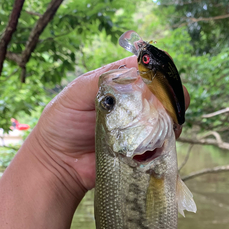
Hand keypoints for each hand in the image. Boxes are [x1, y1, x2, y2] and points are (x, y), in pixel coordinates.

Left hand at [28, 56, 189, 198]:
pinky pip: (162, 147)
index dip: (161, 72)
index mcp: (120, 86)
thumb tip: (136, 65)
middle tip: (163, 105)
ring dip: (168, 122)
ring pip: (169, 120)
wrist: (57, 163)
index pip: (149, 72)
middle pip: (166, 95)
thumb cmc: (61, 124)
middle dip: (171, 97)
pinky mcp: (142, 152)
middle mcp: (134, 105)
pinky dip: (163, 145)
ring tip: (156, 127)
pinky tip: (151, 147)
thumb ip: (103, 78)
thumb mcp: (77, 93)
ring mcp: (140, 129)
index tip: (162, 78)